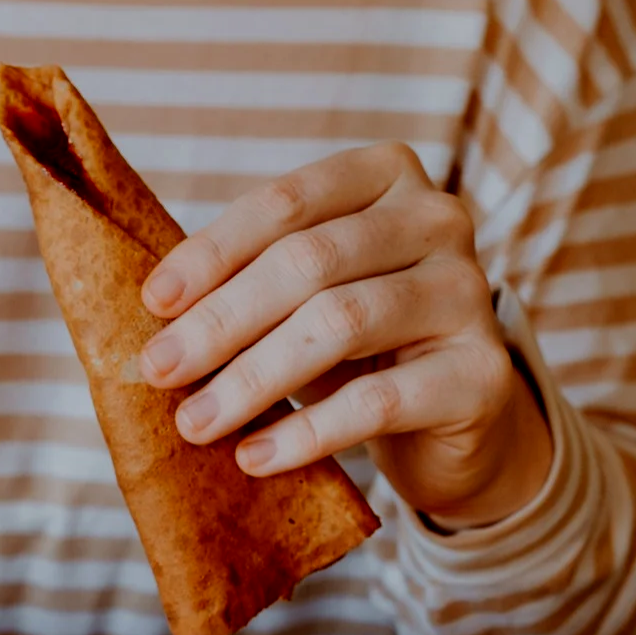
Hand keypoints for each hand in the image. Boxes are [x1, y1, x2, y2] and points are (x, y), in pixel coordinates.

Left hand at [138, 144, 552, 528]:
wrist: (458, 424)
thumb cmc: (366, 349)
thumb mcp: (309, 298)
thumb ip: (251, 285)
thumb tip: (154, 319)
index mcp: (390, 176)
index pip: (287, 204)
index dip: (213, 253)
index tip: (153, 304)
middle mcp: (440, 219)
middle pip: (309, 262)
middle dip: (222, 321)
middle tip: (159, 371)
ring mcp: (469, 294)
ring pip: (341, 323)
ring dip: (252, 379)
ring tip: (196, 423)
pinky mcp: (482, 375)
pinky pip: (377, 403)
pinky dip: (306, 433)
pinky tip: (256, 458)